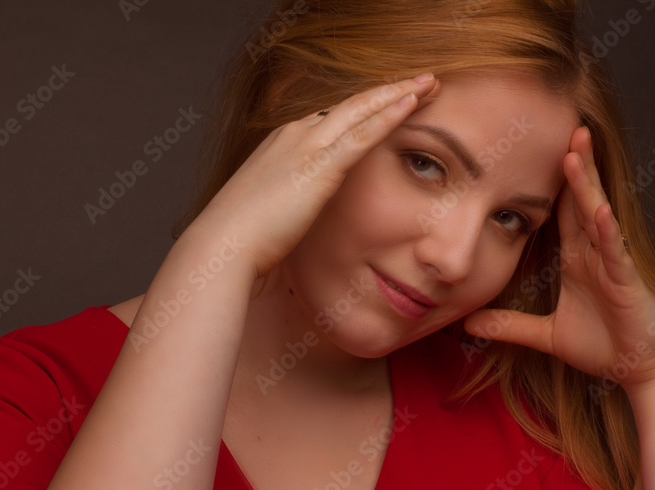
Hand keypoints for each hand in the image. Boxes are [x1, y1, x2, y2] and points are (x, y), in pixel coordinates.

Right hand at [190, 74, 440, 277]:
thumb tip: (302, 205)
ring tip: (430, 83)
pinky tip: (413, 102)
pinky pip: (363, 134)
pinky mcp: (320, 167)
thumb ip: (292, 196)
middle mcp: (296, 134)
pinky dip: (390, 115)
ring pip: (363, 109)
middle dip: (390, 89)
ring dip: (399, 92)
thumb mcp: (271, 206)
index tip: (392, 100)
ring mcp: (308, 146)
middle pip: (353, 103)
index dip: (367, 106)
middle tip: (424, 80)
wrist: (225, 244)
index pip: (334, 116)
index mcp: (284, 142)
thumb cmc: (243, 235)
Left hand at [463, 126, 654, 392]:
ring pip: (598, 215)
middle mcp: (596, 254)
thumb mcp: (546, 335)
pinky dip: (606, 231)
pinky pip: (615, 252)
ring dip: (587, 184)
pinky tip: (598, 210)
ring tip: (576, 150)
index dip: (553, 181)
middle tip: (565, 124)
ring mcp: (613, 264)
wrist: (641, 371)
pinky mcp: (627, 283)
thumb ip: (510, 325)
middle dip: (574, 164)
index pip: (563, 211)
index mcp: (578, 260)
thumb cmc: (604, 346)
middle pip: (582, 200)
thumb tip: (469, 324)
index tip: (536, 148)